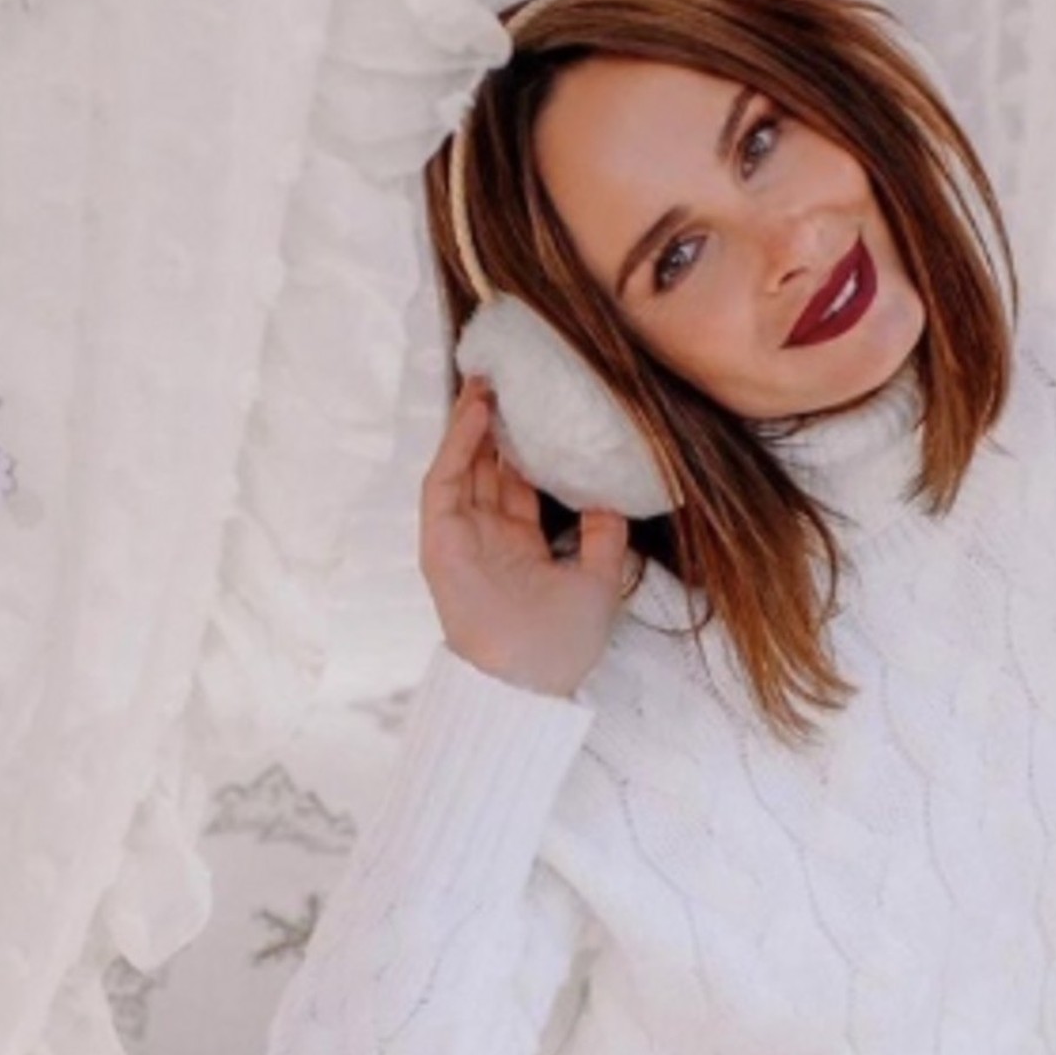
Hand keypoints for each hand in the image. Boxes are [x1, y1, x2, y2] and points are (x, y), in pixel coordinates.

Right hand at [419, 375, 631, 698]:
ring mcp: (460, 536)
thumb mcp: (600, 579)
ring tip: (491, 376)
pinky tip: (478, 412)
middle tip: (512, 373)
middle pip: (488, 465)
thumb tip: (616, 494)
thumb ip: (606, 534)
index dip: (529, 444)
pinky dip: (458, 445)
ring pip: (464, 465)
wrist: (527, 681)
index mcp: (521, 546)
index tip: (544, 405)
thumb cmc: (562, 643)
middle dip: (498, 421)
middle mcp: (488, 536)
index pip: (520, 482)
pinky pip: (444, 482)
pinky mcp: (439, 540)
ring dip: (474, 421)